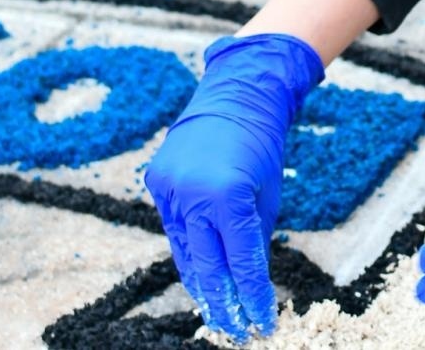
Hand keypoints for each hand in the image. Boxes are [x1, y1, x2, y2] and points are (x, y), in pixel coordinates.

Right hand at [144, 33, 324, 341]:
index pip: (241, 261)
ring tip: (216, 312)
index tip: (261, 321)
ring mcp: (169, 188)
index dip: (252, 296)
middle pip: (206, 265)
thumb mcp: (268, 196)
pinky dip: (187, 250)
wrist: (235, 98)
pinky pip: (174, 227)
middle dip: (223, 302)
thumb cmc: (261, 146)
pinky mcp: (156, 183)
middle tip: (236, 330)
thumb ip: (255, 239)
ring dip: (201, 283)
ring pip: (184, 250)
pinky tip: (198, 276)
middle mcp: (193, 193)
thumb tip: (251, 281)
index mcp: (227, 195)